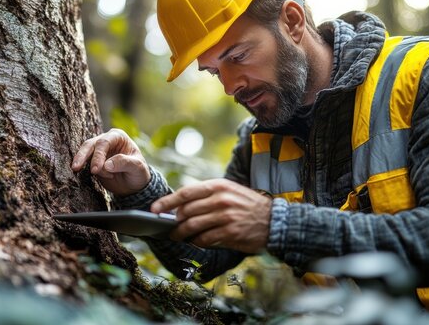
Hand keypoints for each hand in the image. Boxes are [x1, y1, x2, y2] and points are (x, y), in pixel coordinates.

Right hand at [71, 129, 150, 195]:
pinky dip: (84, 170)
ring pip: (85, 153)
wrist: (134, 184)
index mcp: (118, 137)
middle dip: (83, 156)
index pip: (104, 142)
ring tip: (84, 173)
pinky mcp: (93, 162)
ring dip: (83, 164)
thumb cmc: (139, 172)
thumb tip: (106, 165)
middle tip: (76, 168)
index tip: (96, 169)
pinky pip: (85, 164)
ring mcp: (98, 151)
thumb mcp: (138, 167)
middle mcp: (107, 141)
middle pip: (90, 145)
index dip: (98, 155)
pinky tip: (90, 177)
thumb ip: (124, 163)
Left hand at [150, 179, 271, 252]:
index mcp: (219, 186)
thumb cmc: (248, 205)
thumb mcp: (230, 191)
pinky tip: (196, 242)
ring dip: (181, 234)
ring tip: (177, 236)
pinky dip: (197, 242)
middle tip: (169, 227)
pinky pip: (205, 239)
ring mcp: (226, 216)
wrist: (275, 220)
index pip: (186, 192)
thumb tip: (181, 205)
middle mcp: (221, 199)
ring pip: (192, 226)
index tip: (154, 209)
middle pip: (186, 211)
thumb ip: (207, 195)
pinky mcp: (230, 232)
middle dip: (174, 221)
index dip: (167, 202)